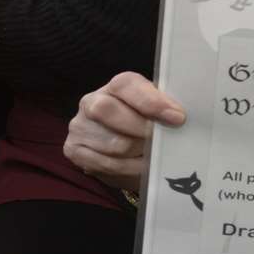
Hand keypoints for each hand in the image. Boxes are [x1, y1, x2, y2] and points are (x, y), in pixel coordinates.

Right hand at [63, 72, 186, 191]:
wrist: (123, 154)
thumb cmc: (144, 128)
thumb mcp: (155, 114)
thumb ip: (165, 111)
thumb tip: (180, 118)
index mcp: (115, 86)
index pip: (126, 85)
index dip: (151, 101)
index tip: (176, 117)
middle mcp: (91, 101)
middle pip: (108, 110)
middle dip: (140, 129)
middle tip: (161, 142)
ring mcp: (79, 126)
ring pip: (112, 143)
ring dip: (138, 154)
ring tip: (150, 156)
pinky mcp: (73, 149)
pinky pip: (104, 163)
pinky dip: (127, 169)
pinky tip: (137, 167)